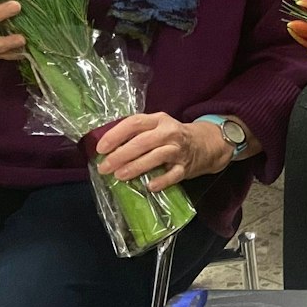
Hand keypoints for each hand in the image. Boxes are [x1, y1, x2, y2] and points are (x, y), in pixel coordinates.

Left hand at [96, 113, 232, 191]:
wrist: (206, 143)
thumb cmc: (172, 137)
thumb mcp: (157, 127)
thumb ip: (137, 134)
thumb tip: (107, 149)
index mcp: (158, 120)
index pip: (135, 122)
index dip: (116, 134)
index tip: (101, 148)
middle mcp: (169, 132)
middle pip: (143, 142)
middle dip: (121, 154)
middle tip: (104, 167)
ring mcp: (178, 150)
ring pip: (156, 156)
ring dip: (136, 166)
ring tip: (120, 175)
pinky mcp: (186, 167)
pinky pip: (173, 175)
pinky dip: (161, 181)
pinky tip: (149, 186)